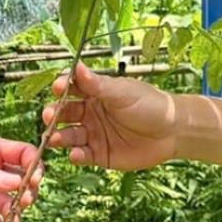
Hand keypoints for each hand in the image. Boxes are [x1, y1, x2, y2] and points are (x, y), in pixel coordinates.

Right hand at [44, 64, 180, 170]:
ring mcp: (93, 134)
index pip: (71, 89)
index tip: (58, 87)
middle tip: (49, 116)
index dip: (62, 88)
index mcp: (94, 94)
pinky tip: (75, 154)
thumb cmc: (150, 105)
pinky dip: (76, 155)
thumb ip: (98, 84)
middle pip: (64, 114)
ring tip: (54, 139)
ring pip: (68, 136)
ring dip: (59, 137)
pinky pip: (82, 155)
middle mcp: (90, 113)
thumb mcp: (122, 92)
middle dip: (54, 115)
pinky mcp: (99, 154)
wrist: (172, 131)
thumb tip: (76, 66)